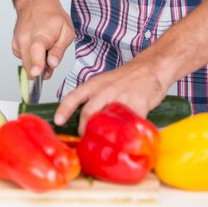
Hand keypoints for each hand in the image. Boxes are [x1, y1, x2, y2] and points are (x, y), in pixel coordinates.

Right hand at [12, 0, 74, 78]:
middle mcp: (25, 40)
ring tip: (45, 50)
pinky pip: (23, 60)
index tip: (37, 73)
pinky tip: (36, 48)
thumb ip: (59, 50)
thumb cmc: (52, 16)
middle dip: (41, 71)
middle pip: (29, 66)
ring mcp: (18, 42)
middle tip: (51, 59)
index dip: (37, 65)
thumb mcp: (66, 31)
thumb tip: (53, 64)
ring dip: (36, 64)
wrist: (35, 2)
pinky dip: (30, 58)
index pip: (36, 52)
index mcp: (41, 36)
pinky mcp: (14, 45)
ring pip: (26, 66)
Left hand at [53, 59, 168, 134]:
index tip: (58, 121)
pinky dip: (126, 133)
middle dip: (84, 128)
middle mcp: (106, 90)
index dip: (64, 109)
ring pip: (107, 119)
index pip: (74, 96)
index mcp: (94, 85)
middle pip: (88, 112)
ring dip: (103, 132)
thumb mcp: (103, 83)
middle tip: (85, 138)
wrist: (150, 68)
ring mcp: (122, 97)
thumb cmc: (125, 78)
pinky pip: (129, 123)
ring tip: (103, 140)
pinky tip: (125, 137)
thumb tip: (83, 120)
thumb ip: (93, 99)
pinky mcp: (139, 104)